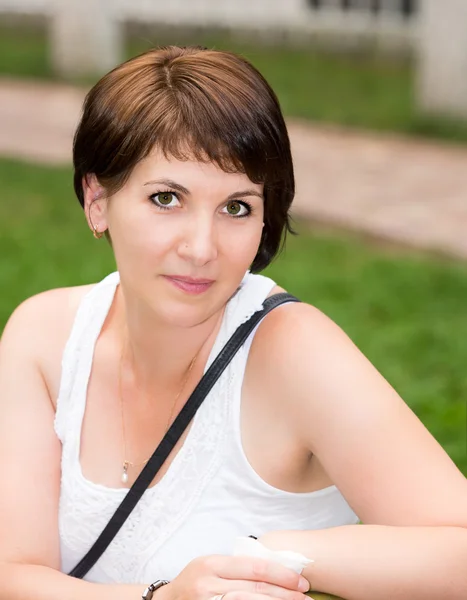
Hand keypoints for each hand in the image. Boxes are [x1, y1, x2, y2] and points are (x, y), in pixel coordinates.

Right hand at [160, 554, 310, 599]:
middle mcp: (206, 584)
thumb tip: (278, 571)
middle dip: (284, 595)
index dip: (280, 574)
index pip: (254, 567)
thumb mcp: (212, 567)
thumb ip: (237, 569)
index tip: (301, 582)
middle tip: (306, 599)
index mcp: (211, 564)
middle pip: (254, 589)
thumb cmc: (195, 583)